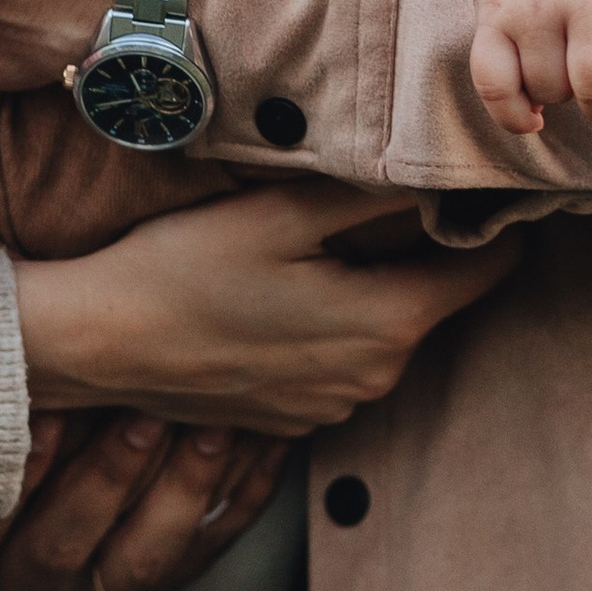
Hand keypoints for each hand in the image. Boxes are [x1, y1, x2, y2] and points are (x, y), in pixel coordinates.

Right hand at [0, 410, 288, 590]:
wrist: (49, 525)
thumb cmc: (11, 431)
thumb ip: (9, 391)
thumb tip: (18, 315)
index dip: (20, 466)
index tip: (47, 408)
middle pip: (64, 541)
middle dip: (107, 472)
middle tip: (144, 409)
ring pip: (141, 560)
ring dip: (181, 487)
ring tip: (213, 425)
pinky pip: (204, 555)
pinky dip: (238, 498)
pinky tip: (265, 442)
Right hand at [13, 178, 518, 435]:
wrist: (102, 344)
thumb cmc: (187, 266)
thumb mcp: (283, 212)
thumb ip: (374, 193)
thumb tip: (447, 173)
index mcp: (387, 326)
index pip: (484, 270)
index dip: (489, 220)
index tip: (479, 180)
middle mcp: (374, 380)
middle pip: (432, 297)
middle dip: (423, 246)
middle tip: (390, 185)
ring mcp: (332, 407)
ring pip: (384, 327)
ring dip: (372, 283)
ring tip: (321, 231)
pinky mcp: (294, 417)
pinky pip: (340, 358)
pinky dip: (330, 320)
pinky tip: (280, 285)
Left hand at [470, 0, 591, 147]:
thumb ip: (500, 46)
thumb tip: (528, 116)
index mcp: (500, 6)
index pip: (493, 83)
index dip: (511, 115)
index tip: (532, 120)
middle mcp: (541, 4)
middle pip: (549, 89)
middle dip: (560, 97)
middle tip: (570, 81)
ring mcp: (591, 3)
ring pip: (591, 88)